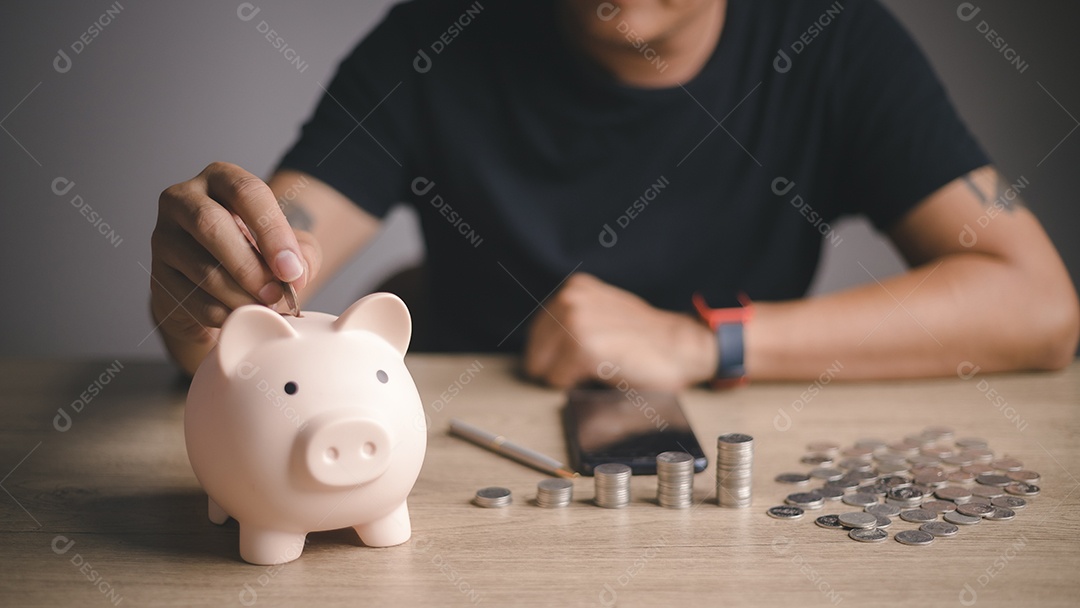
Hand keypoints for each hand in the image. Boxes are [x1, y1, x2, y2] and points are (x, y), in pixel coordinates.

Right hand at [151, 162, 321, 370]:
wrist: (219, 287)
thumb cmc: (257, 255)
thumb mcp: (290, 246)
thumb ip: (302, 254)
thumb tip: (295, 273)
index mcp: (221, 179)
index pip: (246, 192)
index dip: (272, 232)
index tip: (291, 270)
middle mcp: (184, 199)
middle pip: (210, 225)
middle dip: (249, 266)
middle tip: (276, 294)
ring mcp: (164, 237)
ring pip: (201, 268)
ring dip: (240, 295)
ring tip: (264, 307)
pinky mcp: (157, 275)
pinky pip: (191, 299)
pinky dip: (223, 313)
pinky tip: (240, 316)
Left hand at [523, 273, 716, 389]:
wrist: (682, 348)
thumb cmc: (646, 340)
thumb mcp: (603, 314)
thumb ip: (574, 320)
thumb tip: (542, 350)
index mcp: (574, 289)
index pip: (536, 336)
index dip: (555, 356)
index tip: (580, 360)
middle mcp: (570, 300)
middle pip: (534, 354)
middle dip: (557, 368)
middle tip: (593, 366)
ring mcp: (574, 322)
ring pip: (544, 369)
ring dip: (568, 377)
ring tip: (601, 367)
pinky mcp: (582, 347)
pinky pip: (557, 381)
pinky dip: (576, 387)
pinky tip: (604, 373)